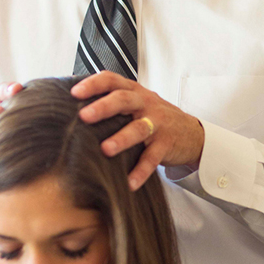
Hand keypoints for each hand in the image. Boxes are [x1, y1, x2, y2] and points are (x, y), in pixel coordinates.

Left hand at [71, 71, 204, 190]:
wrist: (191, 133)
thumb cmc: (155, 118)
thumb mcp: (137, 105)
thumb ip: (113, 104)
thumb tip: (72, 110)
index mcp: (134, 92)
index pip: (112, 80)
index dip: (94, 84)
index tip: (74, 92)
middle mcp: (145, 104)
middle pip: (124, 100)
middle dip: (103, 107)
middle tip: (84, 116)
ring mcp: (158, 124)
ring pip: (138, 128)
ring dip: (121, 139)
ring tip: (106, 150)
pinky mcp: (166, 144)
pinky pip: (152, 158)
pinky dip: (140, 172)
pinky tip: (129, 183)